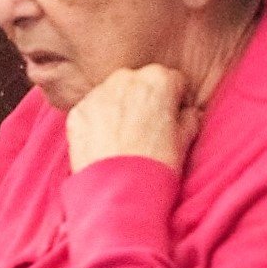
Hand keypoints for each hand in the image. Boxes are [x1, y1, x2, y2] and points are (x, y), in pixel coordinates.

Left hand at [66, 65, 200, 173]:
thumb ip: (189, 117)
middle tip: (146, 128)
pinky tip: (106, 143)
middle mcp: (125, 79)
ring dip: (119, 109)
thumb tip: (187, 113)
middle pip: (139, 84)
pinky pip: (91, 111)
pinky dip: (97, 122)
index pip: (172, 81)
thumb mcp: (185, 138)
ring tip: (125, 138)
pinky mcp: (77, 111)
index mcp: (158, 79)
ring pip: (112, 95)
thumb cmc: (157, 163)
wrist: (120, 188)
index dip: (174, 101)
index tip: (172, 117)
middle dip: (144, 101)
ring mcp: (97, 93)